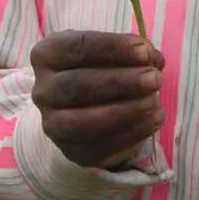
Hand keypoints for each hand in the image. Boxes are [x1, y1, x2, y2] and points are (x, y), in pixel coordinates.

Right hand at [30, 30, 165, 170]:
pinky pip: (102, 147)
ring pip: (85, 122)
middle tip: (155, 78)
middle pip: (79, 85)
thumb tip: (151, 59)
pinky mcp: (72, 152)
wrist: (80, 109)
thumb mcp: (108, 51)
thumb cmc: (98, 69)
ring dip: (127, 111)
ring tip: (156, 101)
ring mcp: (53, 125)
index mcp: (47, 55)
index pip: (78, 47)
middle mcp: (43, 91)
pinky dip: (133, 133)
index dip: (113, 48)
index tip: (145, 50)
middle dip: (121, 82)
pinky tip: (154, 119)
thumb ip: (130, 51)